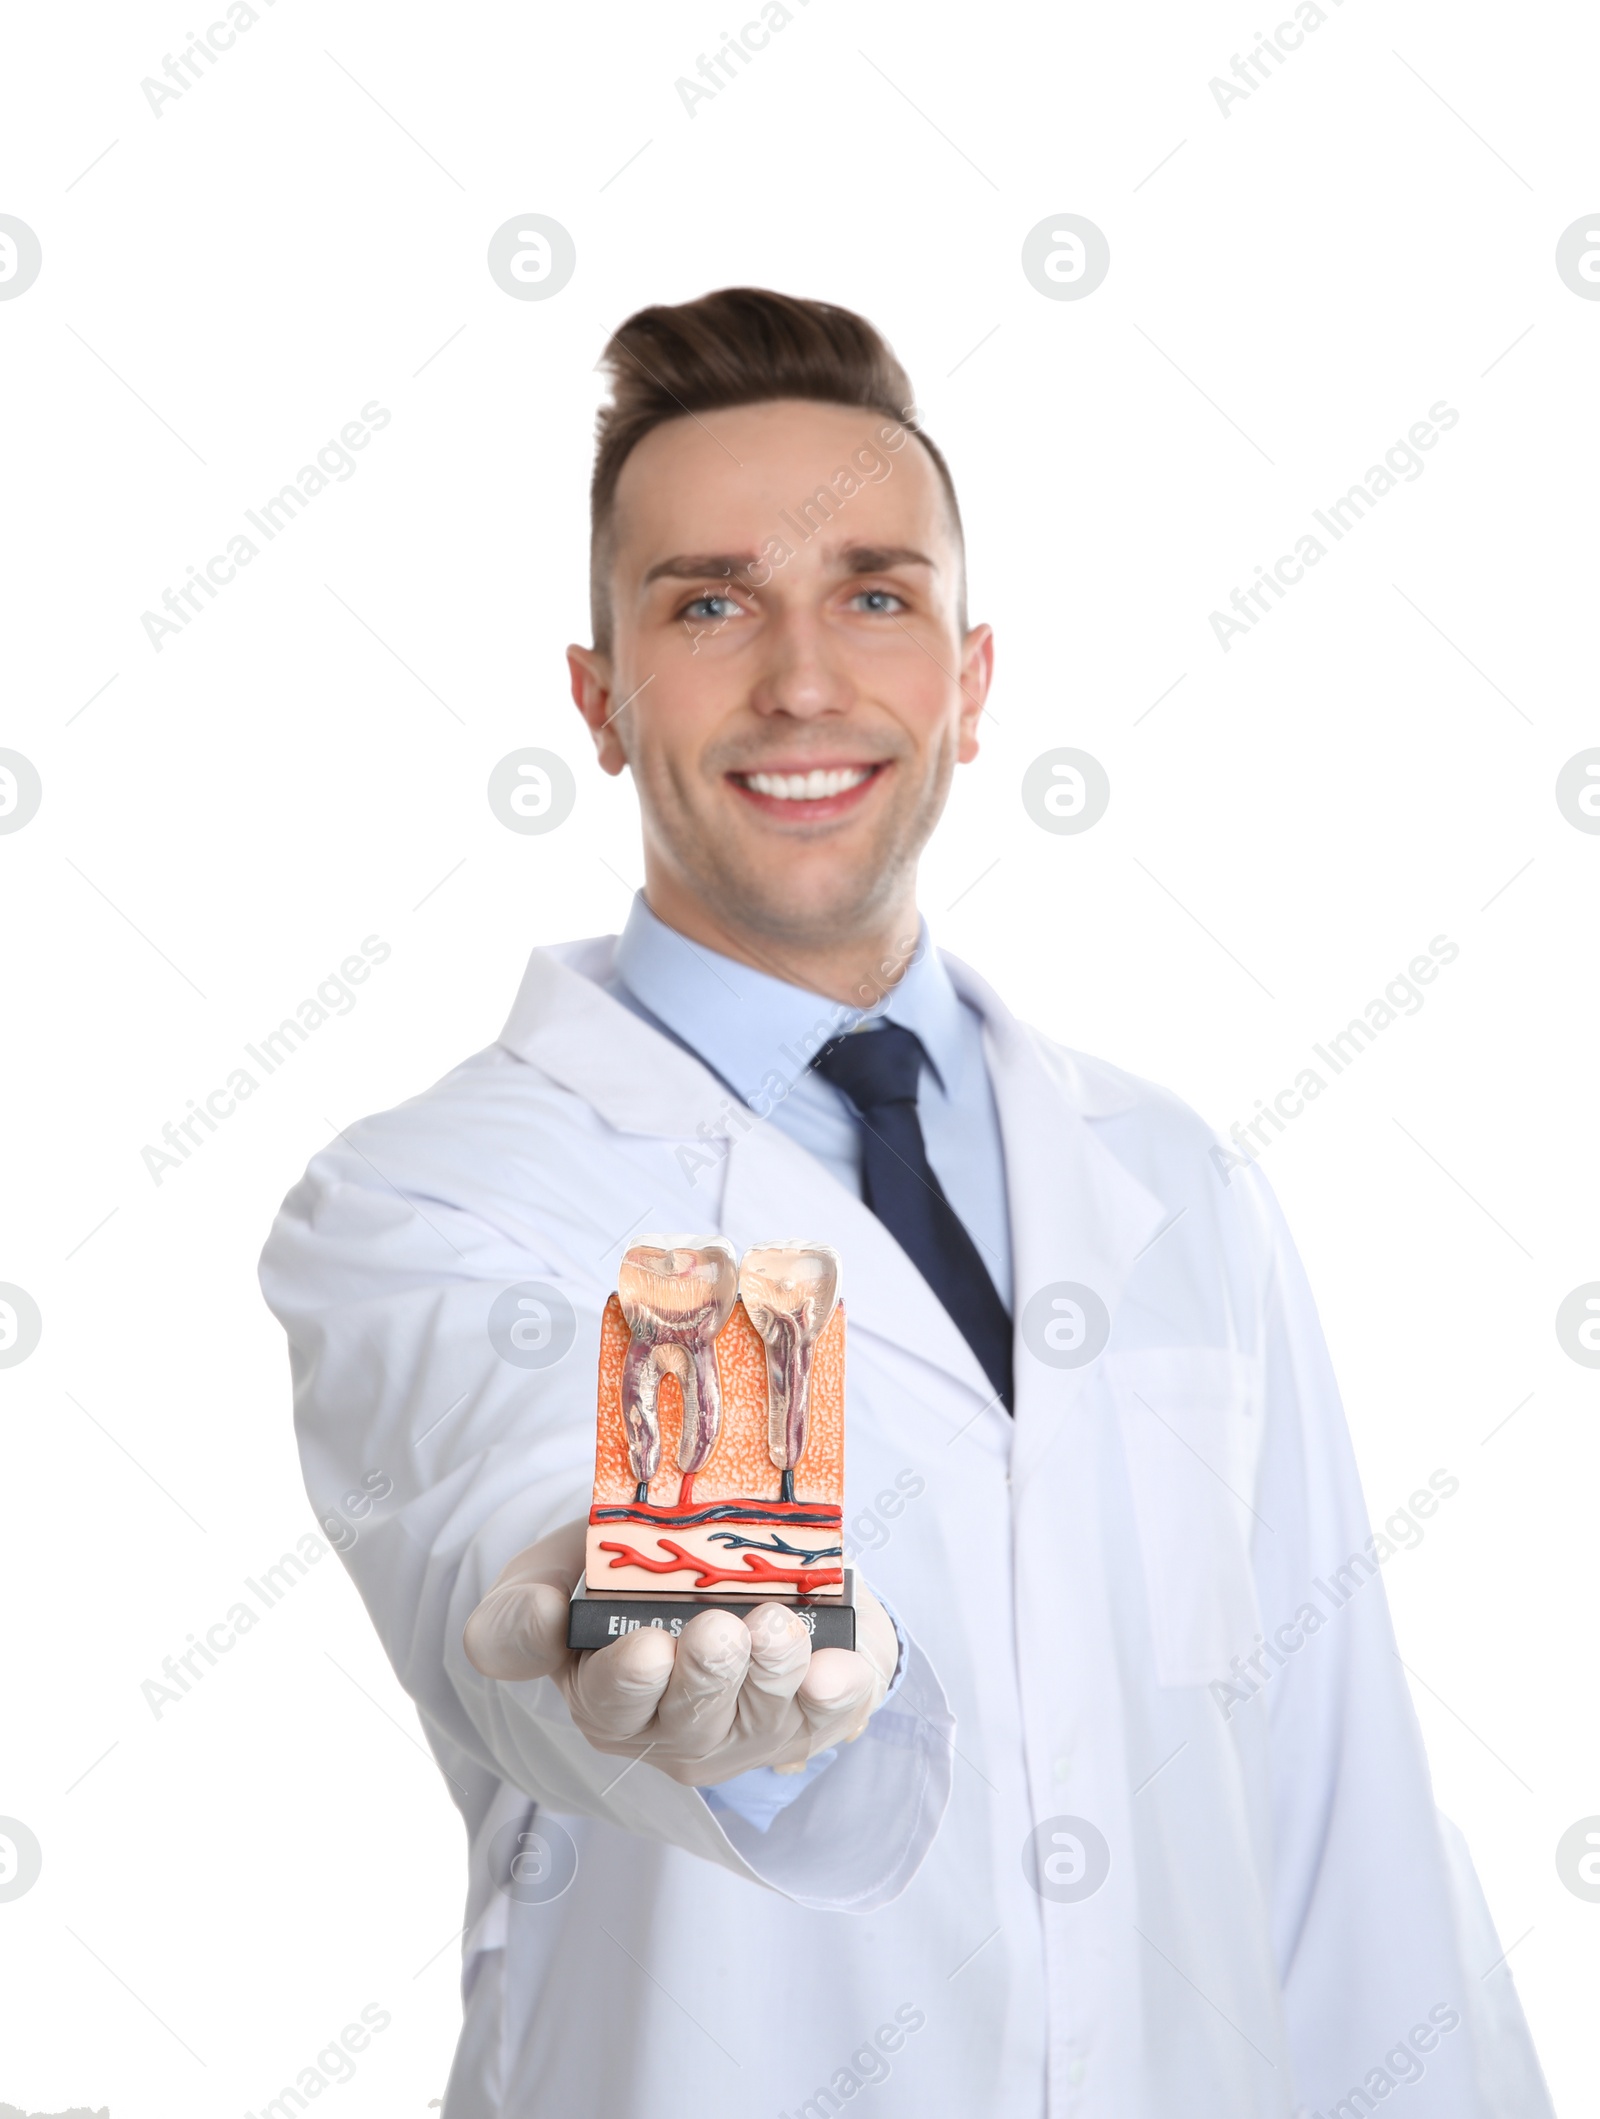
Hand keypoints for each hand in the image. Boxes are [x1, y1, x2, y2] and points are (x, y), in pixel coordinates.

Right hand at [463, 1518, 898, 1786]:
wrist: (723, 1564)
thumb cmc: (630, 1575)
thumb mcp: (559, 1574)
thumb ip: (524, 1604)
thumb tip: (539, 1615)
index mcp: (607, 1698)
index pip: (607, 1704)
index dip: (624, 1683)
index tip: (644, 1648)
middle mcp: (675, 1729)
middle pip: (689, 1720)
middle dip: (706, 1676)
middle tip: (717, 1632)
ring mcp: (745, 1729)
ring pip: (759, 1717)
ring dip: (771, 1674)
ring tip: (776, 1628)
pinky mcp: (807, 1716)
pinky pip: (826, 1717)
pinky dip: (836, 1694)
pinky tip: (838, 1668)